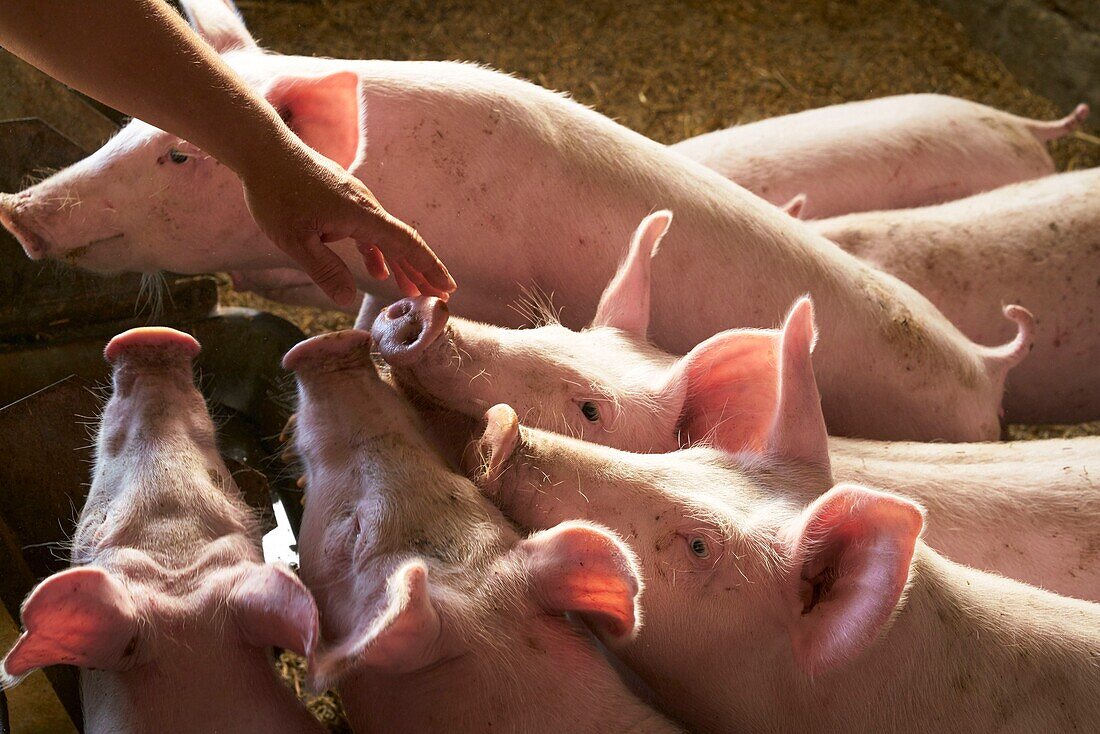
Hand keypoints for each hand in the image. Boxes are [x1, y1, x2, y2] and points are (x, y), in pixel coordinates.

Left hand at [240, 142, 454, 306]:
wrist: (263, 149)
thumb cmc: (276, 193)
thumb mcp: (295, 240)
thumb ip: (324, 270)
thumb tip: (349, 299)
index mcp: (360, 215)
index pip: (405, 244)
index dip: (428, 267)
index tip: (447, 287)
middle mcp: (365, 207)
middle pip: (402, 242)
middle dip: (421, 270)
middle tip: (439, 297)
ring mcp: (355, 202)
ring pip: (385, 238)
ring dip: (400, 264)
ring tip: (410, 291)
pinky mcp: (343, 200)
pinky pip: (368, 230)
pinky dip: (377, 252)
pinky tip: (377, 270)